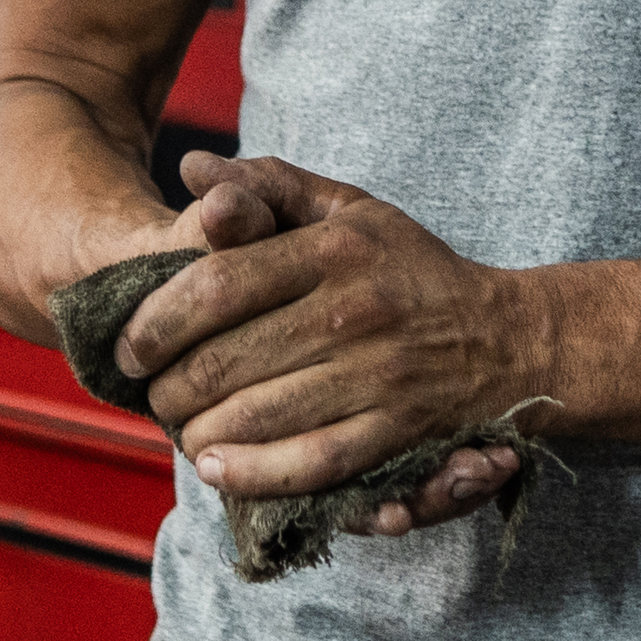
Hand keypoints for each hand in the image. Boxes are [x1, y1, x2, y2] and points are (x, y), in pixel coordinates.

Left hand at [117, 155, 542, 536]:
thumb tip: (191, 168)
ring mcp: (377, 375)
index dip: (157, 321)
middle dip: (172, 386)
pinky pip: (312, 461)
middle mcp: (351, 310)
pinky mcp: (396, 431)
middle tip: (152, 395)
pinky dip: (256, 472)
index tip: (129, 346)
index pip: (218, 284)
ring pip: (261, 414)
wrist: (511, 338)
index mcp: (333, 249)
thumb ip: (270, 186)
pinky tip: (219, 468)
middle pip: (228, 358)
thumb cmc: (412, 268)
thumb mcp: (350, 208)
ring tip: (179, 430)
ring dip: (202, 432)